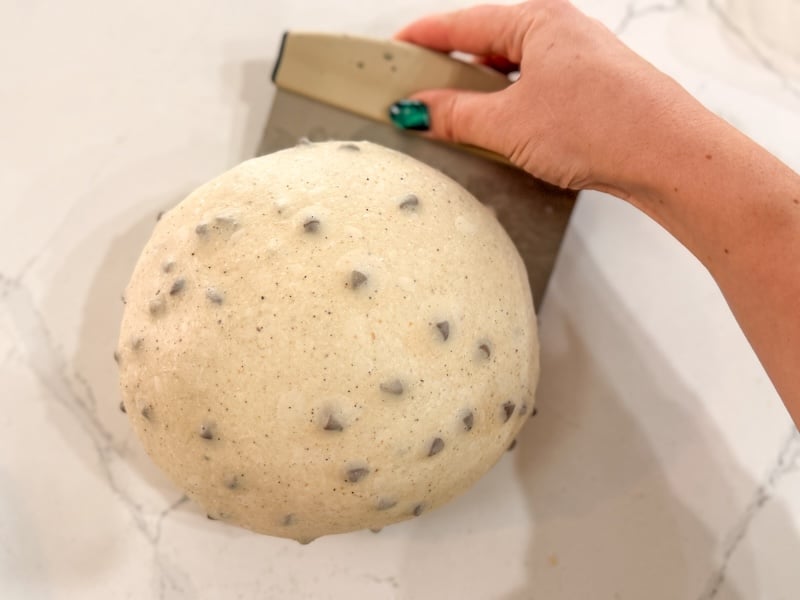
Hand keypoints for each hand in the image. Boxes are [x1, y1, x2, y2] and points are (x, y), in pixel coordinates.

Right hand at [394, 0, 699, 197]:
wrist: (669, 155)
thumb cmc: (603, 125)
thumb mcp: (509, 124)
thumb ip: (455, 115)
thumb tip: (417, 110)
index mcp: (536, 20)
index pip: (461, 23)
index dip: (420, 40)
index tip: (390, 53)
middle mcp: (559, 30)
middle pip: (484, 44)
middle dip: (448, 72)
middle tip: (415, 96)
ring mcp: (577, 59)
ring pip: (510, 70)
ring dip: (479, 95)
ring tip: (454, 121)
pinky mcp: (589, 89)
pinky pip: (532, 89)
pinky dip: (507, 106)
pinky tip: (497, 131)